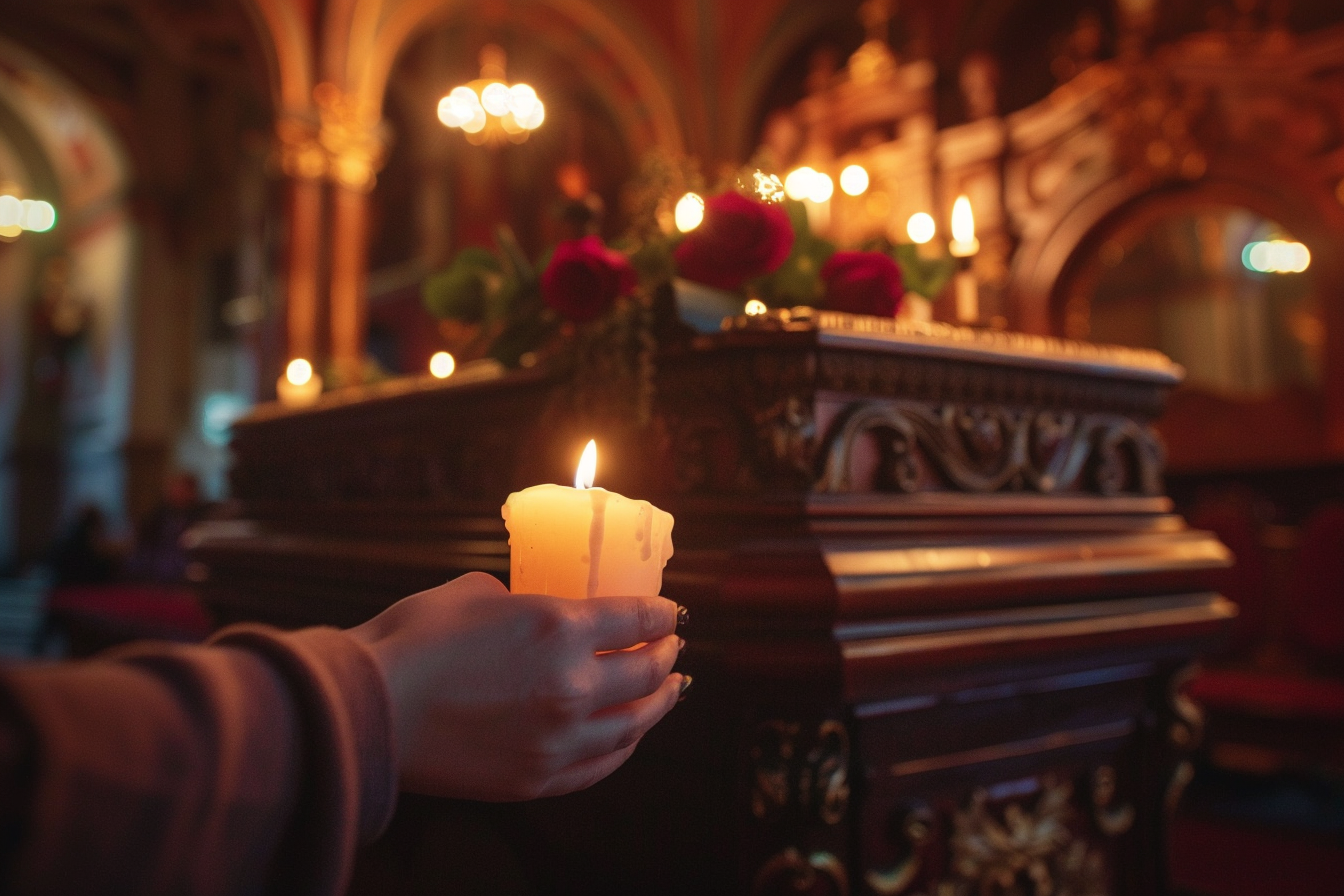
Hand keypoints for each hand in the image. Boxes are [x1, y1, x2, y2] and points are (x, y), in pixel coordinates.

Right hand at [349, 572, 683, 800]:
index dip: (661, 614)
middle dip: (666, 656)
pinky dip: (624, 748)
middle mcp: (571, 685)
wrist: (369, 707)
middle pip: (644, 672)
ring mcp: (557, 737)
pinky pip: (600, 765)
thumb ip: (520, 598)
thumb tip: (532, 607)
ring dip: (659, 704)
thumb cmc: (413, 639)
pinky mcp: (536, 777)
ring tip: (669, 691)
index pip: (636, 619)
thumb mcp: (475, 591)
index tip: (670, 612)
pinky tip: (630, 737)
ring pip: (633, 724)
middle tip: (672, 647)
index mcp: (560, 627)